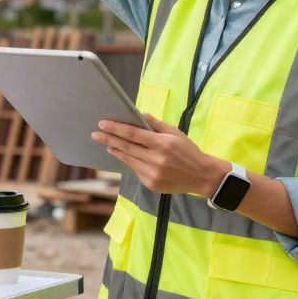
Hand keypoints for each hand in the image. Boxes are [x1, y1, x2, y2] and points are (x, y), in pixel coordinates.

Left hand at [92, 114, 229, 195]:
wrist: (201, 175)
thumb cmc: (188, 151)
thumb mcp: (175, 133)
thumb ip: (157, 124)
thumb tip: (140, 114)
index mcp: (162, 144)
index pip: (133, 134)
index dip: (116, 128)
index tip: (103, 124)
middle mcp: (155, 160)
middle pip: (126, 147)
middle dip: (109, 139)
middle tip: (96, 134)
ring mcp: (152, 174)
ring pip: (128, 160)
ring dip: (116, 151)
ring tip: (107, 144)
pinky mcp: (151, 184)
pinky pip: (135, 170)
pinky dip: (128, 161)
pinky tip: (123, 155)